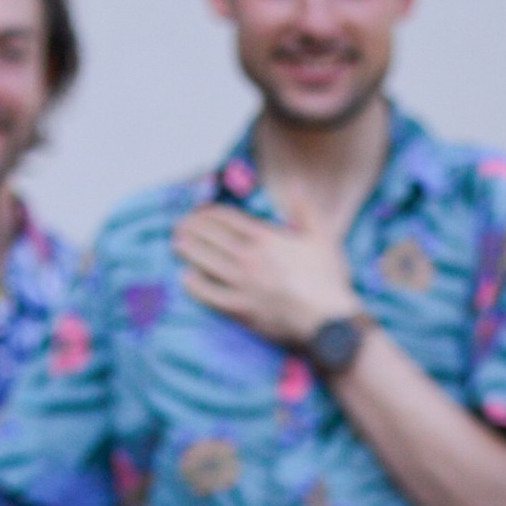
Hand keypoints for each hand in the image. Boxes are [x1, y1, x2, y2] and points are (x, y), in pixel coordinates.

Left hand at [173, 202, 352, 350]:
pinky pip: (212, 295)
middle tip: (179, 225)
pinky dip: (196, 286)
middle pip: (212, 237)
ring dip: (189, 251)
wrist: (329, 321)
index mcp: (266, 238)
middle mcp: (250, 258)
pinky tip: (185, 278)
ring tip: (176, 243)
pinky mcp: (242, 310)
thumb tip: (297, 185)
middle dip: (193, 228)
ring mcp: (243, 284)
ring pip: (207, 262)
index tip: (199, 212)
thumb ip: (305, 210)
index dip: (209, 213)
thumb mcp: (322, 237)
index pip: (228, 219)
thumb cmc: (328, 280)